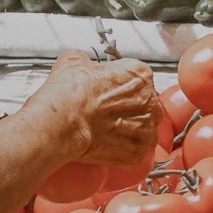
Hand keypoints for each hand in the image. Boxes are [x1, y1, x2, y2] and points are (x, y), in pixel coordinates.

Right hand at [25, 49, 157, 164]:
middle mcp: (148, 100)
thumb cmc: (71, 92)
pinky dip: (126, 149)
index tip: (111, 87)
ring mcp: (146, 129)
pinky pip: (138, 151)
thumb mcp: (73, 59)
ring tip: (109, 129)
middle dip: (131, 106)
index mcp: (138, 74)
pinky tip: (110, 144)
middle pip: (147, 103)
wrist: (64, 122)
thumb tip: (84, 64)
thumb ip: (87, 60)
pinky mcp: (137, 153)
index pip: (139, 76)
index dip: (123, 82)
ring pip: (145, 129)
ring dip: (131, 129)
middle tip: (109, 109)